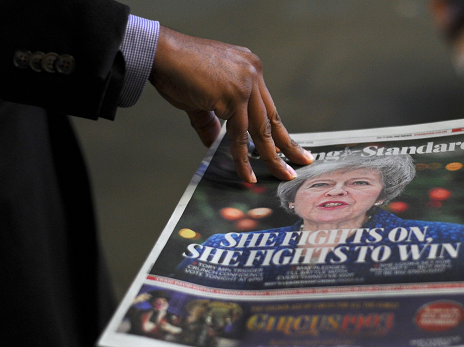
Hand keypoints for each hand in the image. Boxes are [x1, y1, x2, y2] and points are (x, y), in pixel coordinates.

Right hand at [149, 26, 313, 182]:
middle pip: (272, 117)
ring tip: (282, 175)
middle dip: (287, 144)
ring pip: (262, 129)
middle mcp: (252, 73)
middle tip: (302, 161)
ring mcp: (245, 83)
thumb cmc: (176, 70)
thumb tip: (215, 141)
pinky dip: (242, 157)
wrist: (161, 54)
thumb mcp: (200, 99)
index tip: (287, 145)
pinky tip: (247, 174)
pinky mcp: (234, 96)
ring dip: (272, 156)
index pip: (267, 106)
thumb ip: (212, 121)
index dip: (277, 129)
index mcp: (249, 69)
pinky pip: (240, 135)